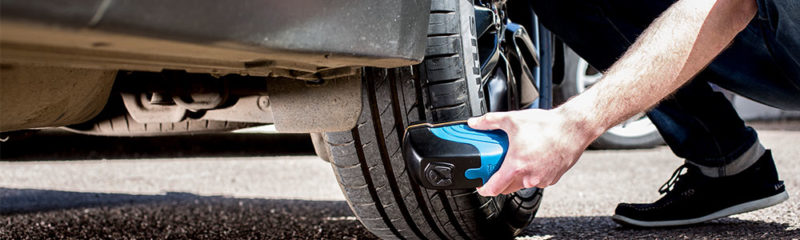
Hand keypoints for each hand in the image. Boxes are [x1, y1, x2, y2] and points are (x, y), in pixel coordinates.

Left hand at [467, 108, 600, 195]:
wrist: (573, 128)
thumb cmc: (547, 126)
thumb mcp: (512, 120)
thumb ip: (489, 122)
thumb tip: (475, 123)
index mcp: (516, 166)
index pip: (494, 188)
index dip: (483, 188)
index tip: (480, 184)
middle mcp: (529, 177)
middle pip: (506, 188)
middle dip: (499, 180)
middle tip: (496, 167)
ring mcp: (541, 179)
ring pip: (522, 184)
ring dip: (516, 176)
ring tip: (517, 158)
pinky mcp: (552, 179)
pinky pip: (536, 180)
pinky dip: (531, 173)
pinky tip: (533, 158)